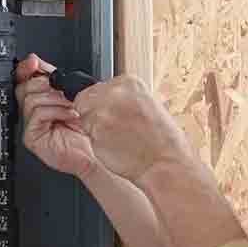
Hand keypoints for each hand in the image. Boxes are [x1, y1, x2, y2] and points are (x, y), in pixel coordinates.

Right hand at [14, 54, 98, 178]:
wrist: (95, 155)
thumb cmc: (86, 132)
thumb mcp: (74, 98)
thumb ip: (58, 81)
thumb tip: (41, 62)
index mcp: (42, 101)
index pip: (25, 80)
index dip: (26, 69)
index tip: (34, 63)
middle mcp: (34, 113)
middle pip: (24, 87)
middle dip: (47, 84)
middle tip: (65, 92)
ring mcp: (32, 126)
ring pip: (31, 99)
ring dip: (55, 99)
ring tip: (72, 106)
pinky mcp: (32, 138)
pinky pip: (37, 114)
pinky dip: (55, 111)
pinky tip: (69, 115)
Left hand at [74, 74, 188, 182]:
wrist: (165, 163)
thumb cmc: (163, 141)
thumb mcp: (150, 106)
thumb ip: (127, 100)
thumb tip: (111, 102)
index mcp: (130, 83)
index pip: (99, 87)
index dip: (101, 104)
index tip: (112, 115)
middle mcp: (116, 91)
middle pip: (86, 97)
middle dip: (93, 114)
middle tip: (111, 129)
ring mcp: (104, 109)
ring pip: (82, 115)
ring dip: (91, 127)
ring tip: (113, 138)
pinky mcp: (96, 128)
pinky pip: (84, 131)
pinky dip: (93, 139)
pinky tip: (111, 145)